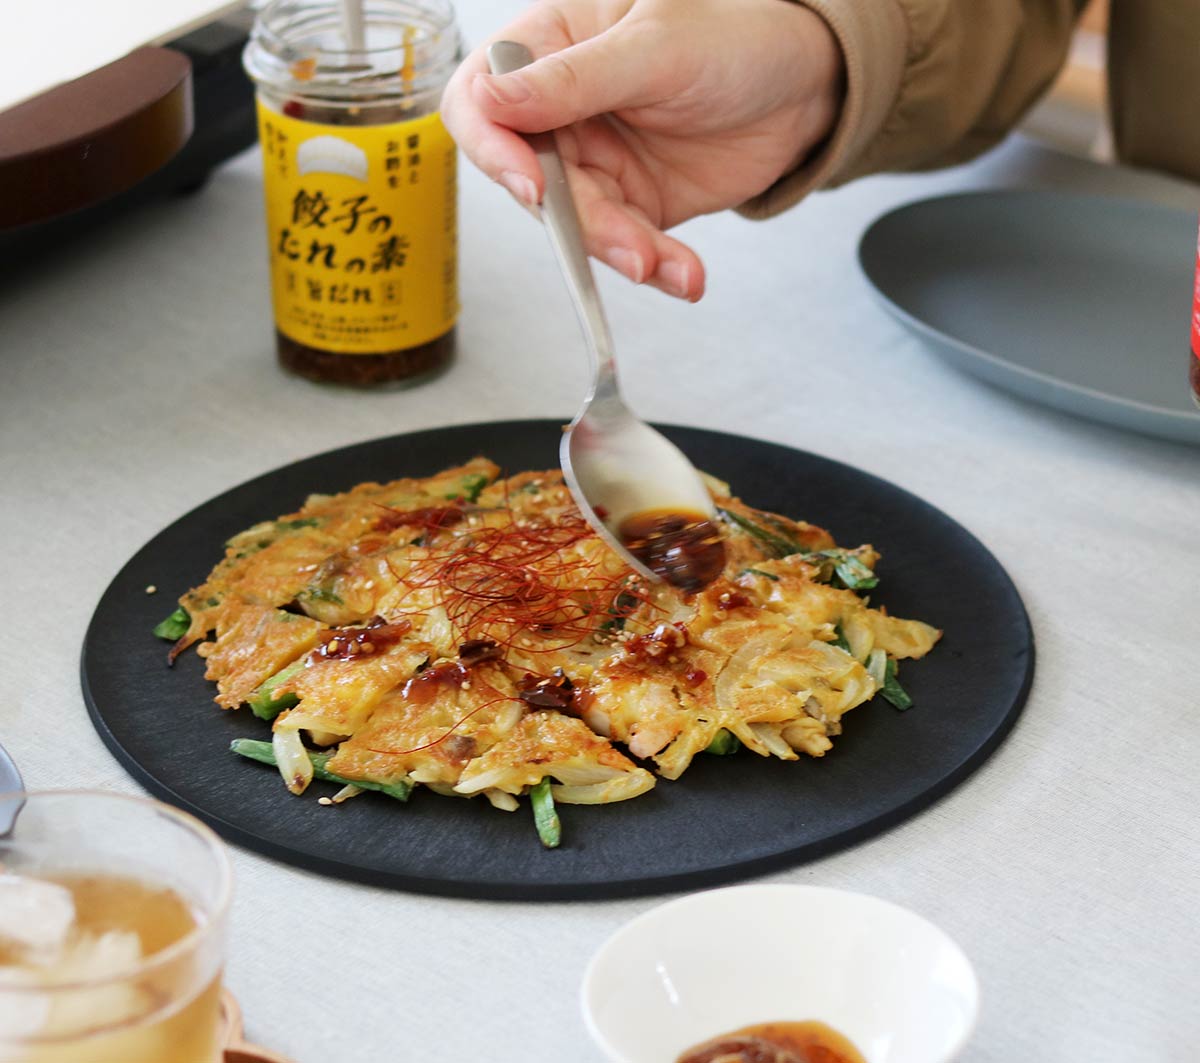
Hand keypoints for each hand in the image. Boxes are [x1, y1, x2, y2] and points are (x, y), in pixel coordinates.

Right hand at [441, 0, 843, 300]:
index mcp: (549, 47)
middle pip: (532, 179)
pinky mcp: (632, 205)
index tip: (532, 184)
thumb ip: (574, 79)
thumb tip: (492, 100)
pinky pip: (627, 246)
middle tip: (625, 242)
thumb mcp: (655, 48)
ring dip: (622, 251)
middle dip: (578, 220)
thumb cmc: (734, 37)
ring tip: (665, 265)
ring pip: (580, 224)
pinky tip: (684, 275)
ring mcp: (595, 163)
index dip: (493, 148)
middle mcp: (561, 110)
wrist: (804, 87)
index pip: (482, 100)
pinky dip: (655, 267)